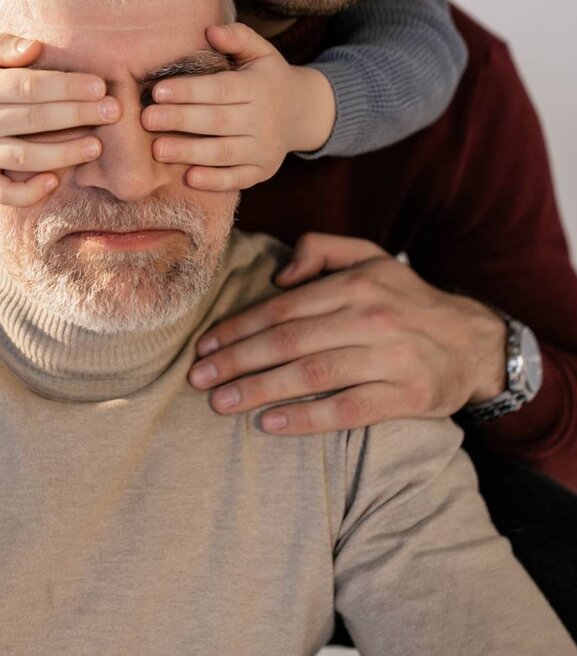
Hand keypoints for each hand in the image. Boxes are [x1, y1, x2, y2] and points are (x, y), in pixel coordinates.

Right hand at [0, 31, 119, 202]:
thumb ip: (2, 43)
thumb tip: (35, 48)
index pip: (31, 87)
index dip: (67, 87)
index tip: (99, 86)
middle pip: (35, 121)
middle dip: (78, 116)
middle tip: (114, 112)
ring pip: (24, 159)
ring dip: (63, 155)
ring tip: (97, 146)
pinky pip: (2, 192)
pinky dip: (28, 193)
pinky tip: (55, 182)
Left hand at [142, 23, 336, 190]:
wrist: (304, 112)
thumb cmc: (268, 77)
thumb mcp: (261, 52)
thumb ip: (238, 37)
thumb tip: (211, 31)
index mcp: (260, 87)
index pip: (222, 89)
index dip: (190, 91)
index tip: (157, 91)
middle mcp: (264, 120)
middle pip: (218, 122)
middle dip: (181, 120)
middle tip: (147, 119)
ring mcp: (264, 149)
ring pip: (224, 153)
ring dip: (190, 152)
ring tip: (157, 149)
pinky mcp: (262, 172)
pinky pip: (237, 179)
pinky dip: (215, 181)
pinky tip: (189, 178)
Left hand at [188, 232, 506, 432]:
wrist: (473, 340)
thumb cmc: (406, 298)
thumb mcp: (369, 255)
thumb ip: (319, 249)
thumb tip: (278, 275)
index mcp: (355, 284)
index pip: (283, 307)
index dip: (240, 327)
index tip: (206, 345)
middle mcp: (369, 318)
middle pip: (289, 342)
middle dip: (238, 360)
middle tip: (199, 378)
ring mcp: (389, 358)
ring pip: (312, 375)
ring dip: (261, 390)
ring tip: (222, 403)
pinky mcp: (405, 395)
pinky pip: (347, 409)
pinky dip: (307, 418)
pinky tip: (271, 424)